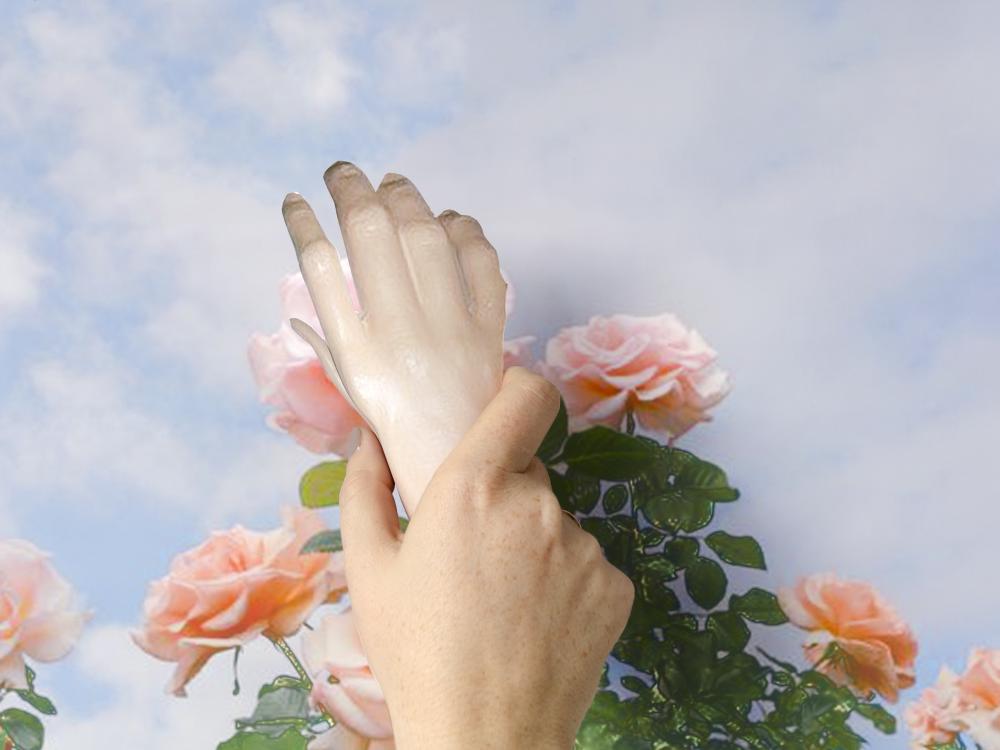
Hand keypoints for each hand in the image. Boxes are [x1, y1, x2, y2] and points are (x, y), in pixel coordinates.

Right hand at [281, 162, 507, 514]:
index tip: (293, 199)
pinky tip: (450, 220)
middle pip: (372, 235)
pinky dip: (466, 233)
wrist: (458, 464)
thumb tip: (296, 315)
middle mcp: (399, 333)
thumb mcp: (351, 392)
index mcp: (357, 351)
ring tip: (392, 183)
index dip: (303, 224)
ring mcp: (448, 328)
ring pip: (424, 237)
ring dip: (405, 199)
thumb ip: (325, 347)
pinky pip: (481, 264)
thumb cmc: (396, 429)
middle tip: (342, 172)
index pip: (321, 268)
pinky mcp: (488, 329)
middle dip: (352, 190)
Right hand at [338, 367, 635, 748]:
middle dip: (502, 495)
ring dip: (532, 544)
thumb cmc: (415, 653)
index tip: (499, 404)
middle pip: (528, 470)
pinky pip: (586, 564)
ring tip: (502, 603)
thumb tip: (370, 438)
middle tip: (472, 551)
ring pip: (555, 523)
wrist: (484, 738)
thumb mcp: (368, 570)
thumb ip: (365, 488)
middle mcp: (538, 505)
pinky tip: (537, 625)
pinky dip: (564, 583)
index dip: (515, 388)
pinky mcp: (616, 587)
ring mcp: (585, 546)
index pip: (526, 394)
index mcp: (475, 486)